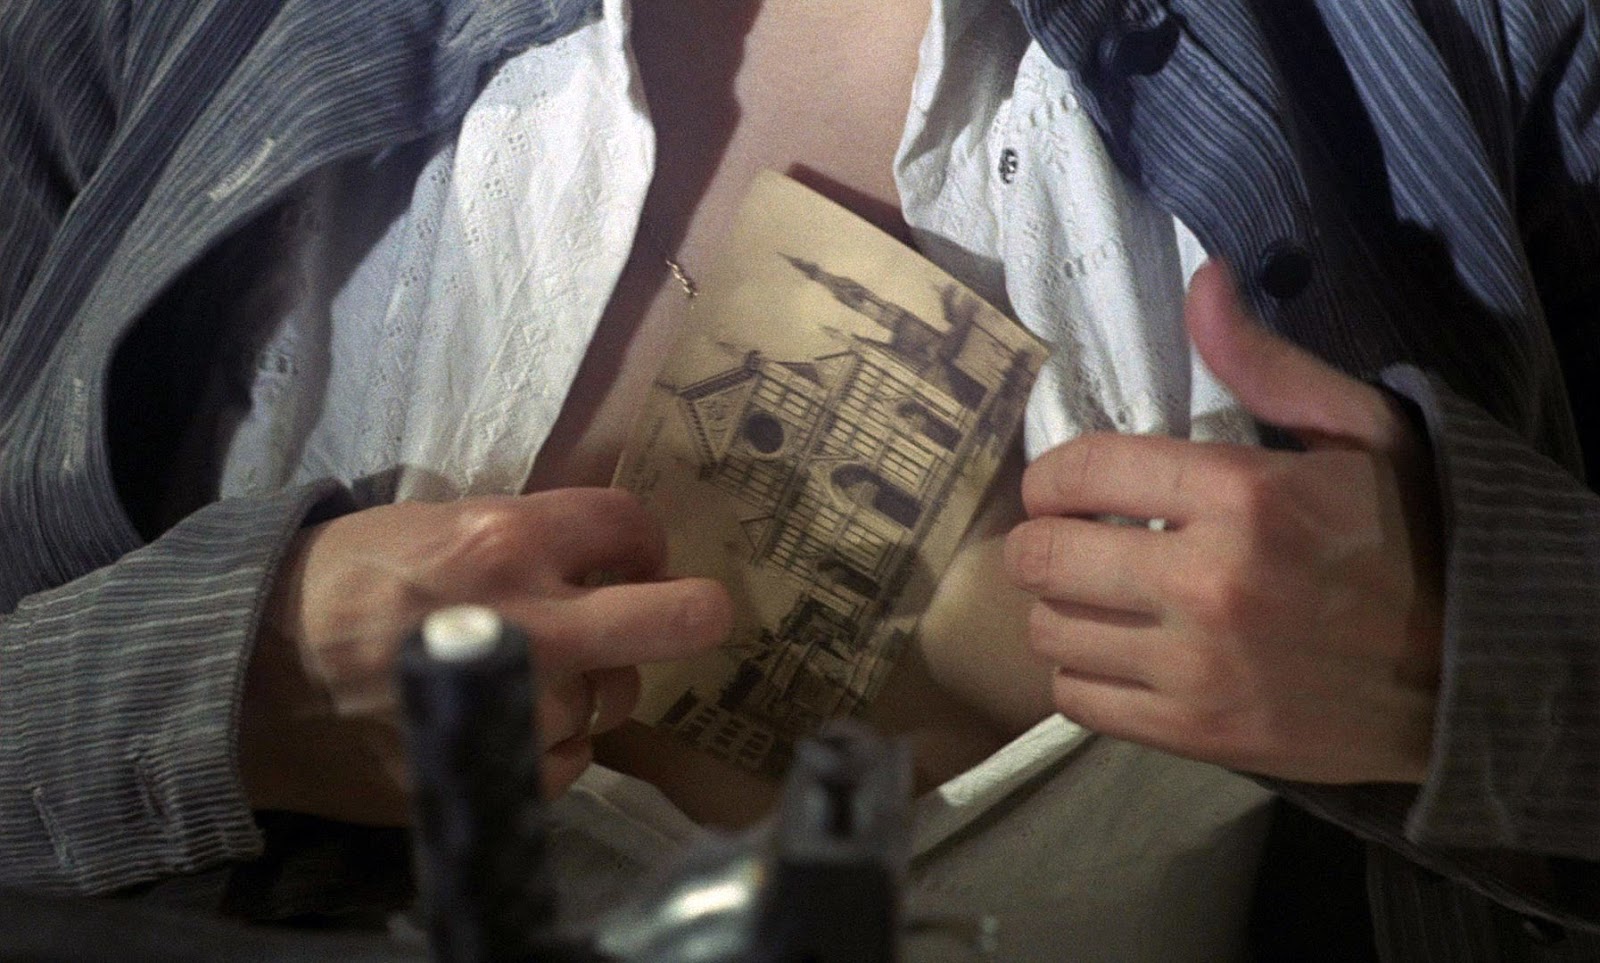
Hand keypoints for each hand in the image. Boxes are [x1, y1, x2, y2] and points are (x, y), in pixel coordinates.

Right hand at [240, 487, 731, 823]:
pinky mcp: (498, 769)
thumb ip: (519, 535)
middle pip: (674, 619)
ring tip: (544, 673)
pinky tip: (513, 722)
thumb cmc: (336, 585)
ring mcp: (521, 703)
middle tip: (700, 612)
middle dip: (697, 611)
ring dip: (595, 682)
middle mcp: (531, 619)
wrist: (253, 680)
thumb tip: (594, 554)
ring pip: (616, 694)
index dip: (643, 539)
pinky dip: (554, 742)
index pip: (629, 525)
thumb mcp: (427, 522)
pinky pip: (573, 757)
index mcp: (506, 540)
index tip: (637, 555)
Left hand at [1004, 262, 1443, 783]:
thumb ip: (1265, 363)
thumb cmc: (1407, 541)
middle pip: (1043, 558)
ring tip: (1090, 599)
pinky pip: (1077, 702)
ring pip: (1050, 632)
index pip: (1082, 470)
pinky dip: (1079, 677)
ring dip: (1057, 610)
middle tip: (1061, 543)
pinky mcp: (1194, 734)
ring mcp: (1196, 667)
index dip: (1048, 477)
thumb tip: (1202, 279)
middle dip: (1038, 543)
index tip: (1056, 487)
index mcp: (1242, 494)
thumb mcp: (1360, 432)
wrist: (1466, 678)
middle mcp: (1207, 581)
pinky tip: (1112, 655)